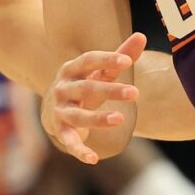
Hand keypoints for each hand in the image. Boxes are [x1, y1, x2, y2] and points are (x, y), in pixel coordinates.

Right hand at [40, 33, 144, 164]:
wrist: (51, 109)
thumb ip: (120, 55)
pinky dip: (80, 150)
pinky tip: (94, 159)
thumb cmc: (84, 84)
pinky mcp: (60, 131)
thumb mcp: (98, 71)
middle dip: (110, 90)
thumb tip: (142, 35)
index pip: (89, 60)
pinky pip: (70, 142)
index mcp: (72, 69)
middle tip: (136, 93)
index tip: (127, 61)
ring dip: (98, 118)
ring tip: (120, 118)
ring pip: (79, 116)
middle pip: (87, 88)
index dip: (107, 59)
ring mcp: (60, 110)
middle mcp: (63, 88)